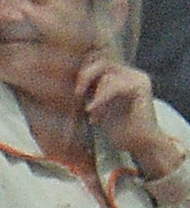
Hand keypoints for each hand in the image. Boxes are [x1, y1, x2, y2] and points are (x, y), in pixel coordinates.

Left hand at [77, 49, 183, 178]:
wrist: (140, 144)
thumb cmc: (117, 129)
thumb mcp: (98, 107)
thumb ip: (89, 93)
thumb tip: (68, 83)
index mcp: (122, 76)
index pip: (98, 64)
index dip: (83, 73)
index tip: (73, 90)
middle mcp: (131, 74)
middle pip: (102, 63)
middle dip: (85, 77)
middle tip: (77, 94)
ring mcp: (138, 78)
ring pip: (106, 76)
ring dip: (95, 97)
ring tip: (94, 116)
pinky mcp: (140, 87)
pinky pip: (114, 86)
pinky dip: (101, 100)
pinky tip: (94, 114)